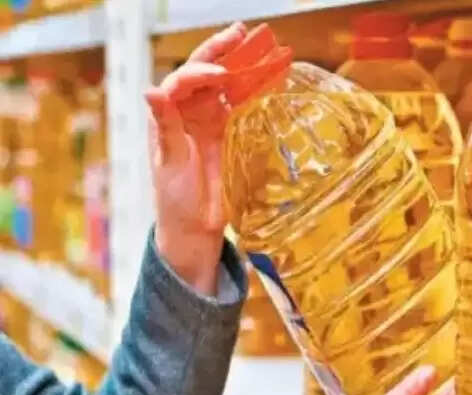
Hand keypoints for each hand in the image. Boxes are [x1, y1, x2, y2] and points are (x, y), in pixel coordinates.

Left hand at [145, 23, 245, 294]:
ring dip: (240, 65)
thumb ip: (165, 125)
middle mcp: (187, 113)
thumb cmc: (174, 199)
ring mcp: (209, 122)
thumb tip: (151, 90)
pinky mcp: (227, 134)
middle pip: (202, 72)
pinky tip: (265, 79)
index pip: (181, 81)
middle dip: (220, 51)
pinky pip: (239, 105)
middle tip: (241, 33)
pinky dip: (251, 90)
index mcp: (166, 116)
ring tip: (257, 47)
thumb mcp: (169, 161)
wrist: (195, 228)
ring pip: (223, 85)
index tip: (221, 74)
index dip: (200, 71)